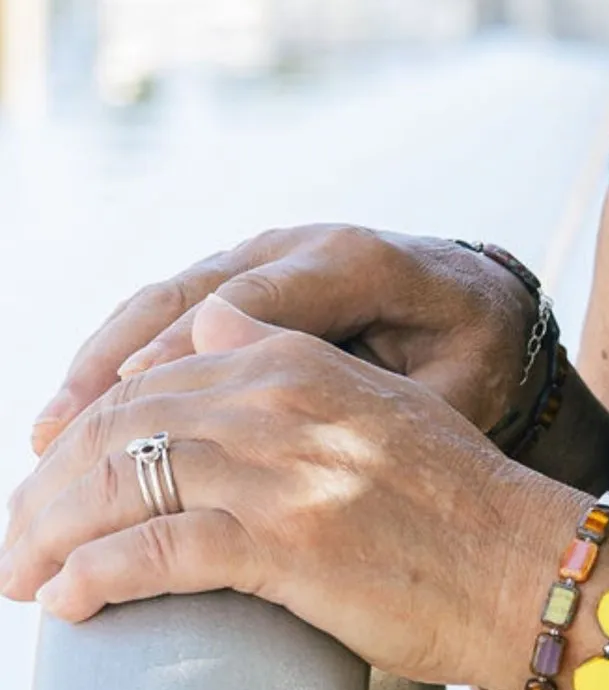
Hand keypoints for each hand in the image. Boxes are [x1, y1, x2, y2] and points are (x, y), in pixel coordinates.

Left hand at [3, 297, 584, 689]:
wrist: (529, 569)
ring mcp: (283, 471)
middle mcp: (283, 404)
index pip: (153, 382)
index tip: (52, 485)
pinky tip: (69, 603)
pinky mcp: (288, 543)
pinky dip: (97, 577)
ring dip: (50, 536)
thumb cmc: (462, 508)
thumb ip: (292, 360)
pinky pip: (156, 551)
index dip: (83, 436)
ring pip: (121, 484)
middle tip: (14, 541)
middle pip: (120, 429)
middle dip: (47, 490)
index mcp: (301, 366)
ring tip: (20, 577)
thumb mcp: (384, 405)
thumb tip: (206, 326)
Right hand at [31, 226, 541, 456]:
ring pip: (160, 304)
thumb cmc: (472, 351)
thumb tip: (298, 424)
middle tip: (58, 440)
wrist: (479, 303)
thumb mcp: (457, 379)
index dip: (184, 350)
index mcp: (350, 262)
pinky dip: (119, 362)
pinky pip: (167, 315)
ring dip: (100, 367)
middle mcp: (291, 249)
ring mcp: (260, 260)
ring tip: (48, 437)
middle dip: (116, 367)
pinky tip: (80, 417)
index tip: (130, 403)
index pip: (251, 302)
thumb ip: (387, 393)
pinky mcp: (242, 282)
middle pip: (185, 298)